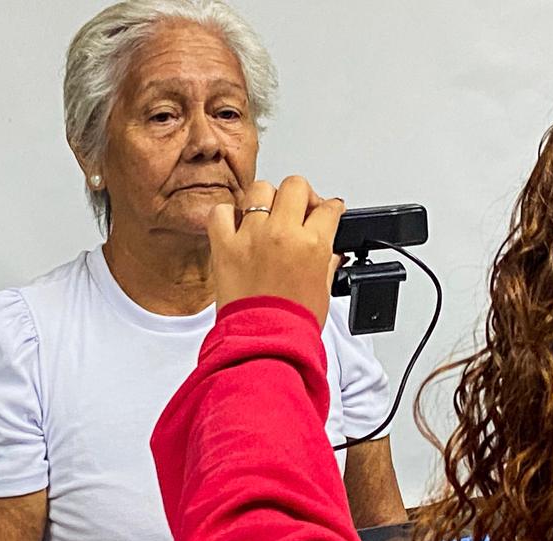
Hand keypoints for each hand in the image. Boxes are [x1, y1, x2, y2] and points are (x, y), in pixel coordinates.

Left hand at [207, 176, 345, 324]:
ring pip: (260, 190)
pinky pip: (222, 212)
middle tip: (299, 210)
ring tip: (266, 218)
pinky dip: (228, 215)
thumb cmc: (293, 322)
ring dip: (266, 201)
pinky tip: (237, 227)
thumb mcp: (324, 289)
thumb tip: (330, 251)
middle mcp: (283, 234)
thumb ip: (327, 262)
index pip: (329, 207)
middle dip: (301, 196)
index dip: (331, 208)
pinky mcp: (225, 246)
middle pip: (295, 186)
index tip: (327, 211)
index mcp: (313, 244)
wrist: (265, 342)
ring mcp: (252, 236)